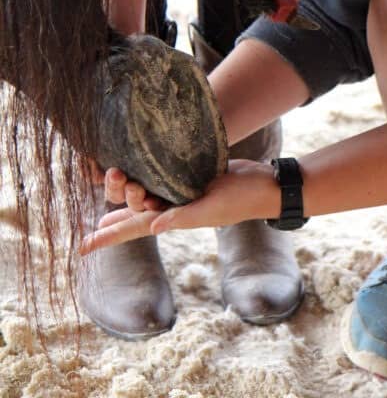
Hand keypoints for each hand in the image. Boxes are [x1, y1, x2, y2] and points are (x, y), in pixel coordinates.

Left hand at [81, 160, 277, 253]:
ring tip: (108, 210)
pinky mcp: (192, 178)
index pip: (133, 229)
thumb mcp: (213, 208)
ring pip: (148, 198)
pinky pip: (164, 183)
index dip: (108, 237)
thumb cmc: (241, 199)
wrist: (264, 185)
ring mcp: (183, 193)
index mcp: (175, 217)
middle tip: (90, 230)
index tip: (82, 247)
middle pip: (135, 216)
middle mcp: (175, 207)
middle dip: (114, 221)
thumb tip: (154, 227)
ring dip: (128, 199)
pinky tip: (141, 180)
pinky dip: (149, 183)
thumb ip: (184, 216)